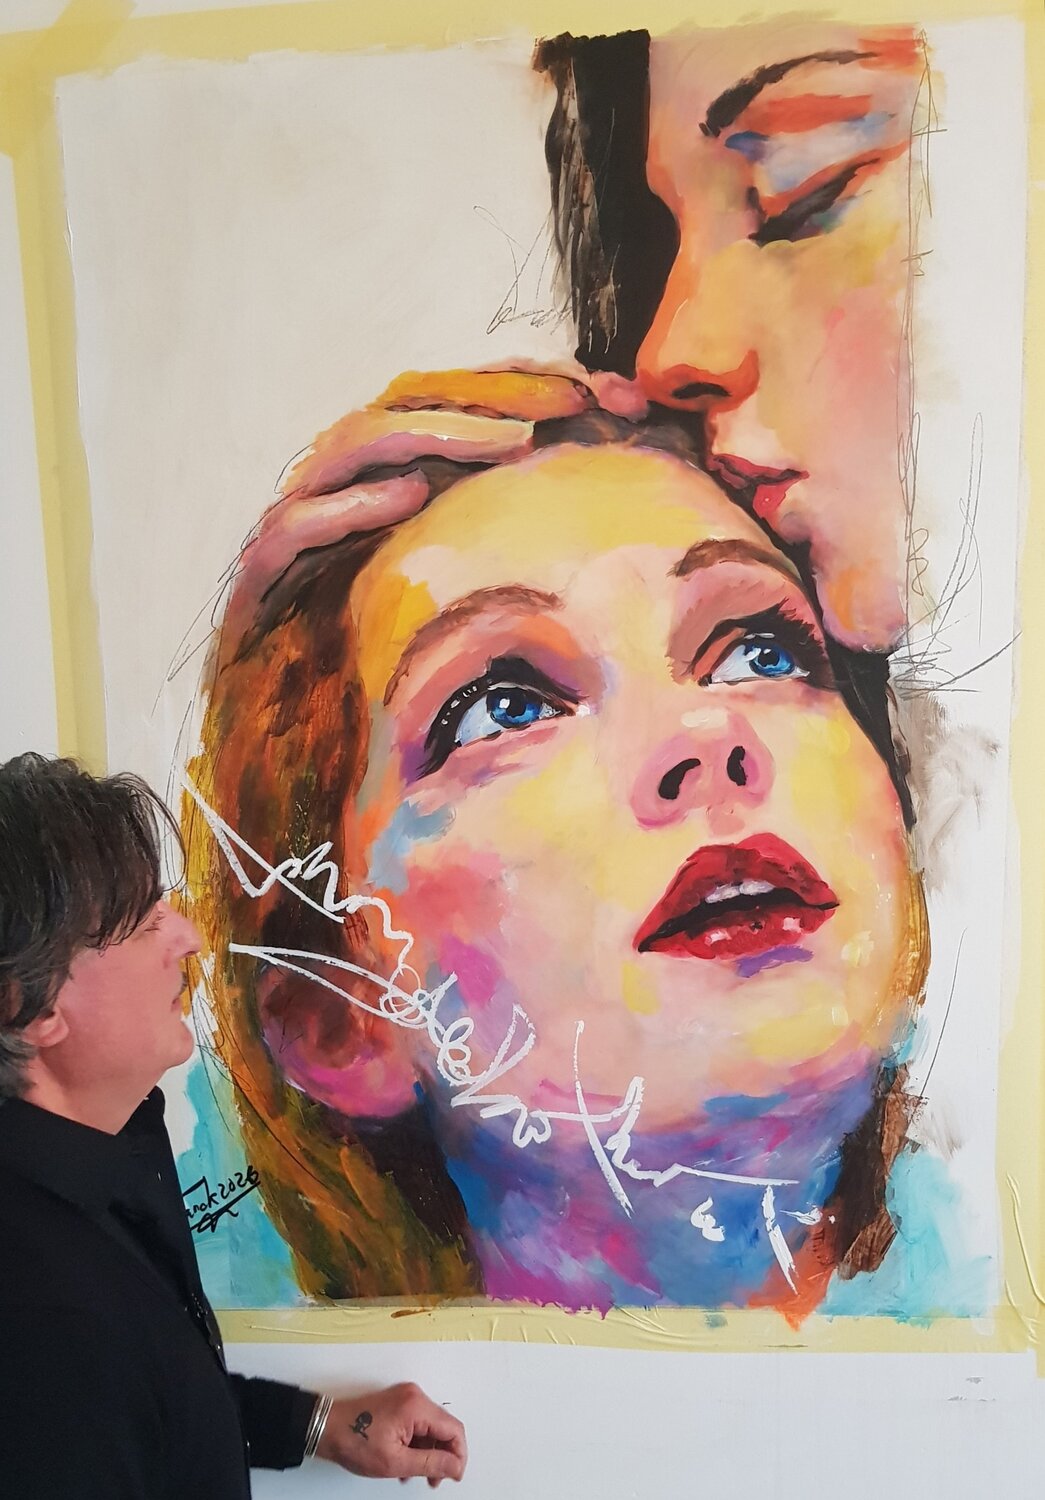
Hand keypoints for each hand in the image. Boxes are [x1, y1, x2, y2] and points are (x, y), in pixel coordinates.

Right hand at [218, 365, 597, 659]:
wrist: (283, 772)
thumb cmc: (380, 697)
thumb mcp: (466, 618)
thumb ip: (516, 564)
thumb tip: (623, 530)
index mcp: (388, 488)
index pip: (456, 407)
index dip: (532, 388)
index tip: (616, 398)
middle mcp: (339, 495)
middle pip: (410, 405)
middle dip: (497, 392)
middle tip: (575, 399)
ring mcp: (294, 535)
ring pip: (352, 448)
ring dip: (434, 432)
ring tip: (511, 440)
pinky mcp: (255, 588)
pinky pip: (293, 530)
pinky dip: (348, 506)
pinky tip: (410, 496)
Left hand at [315, 1382, 466, 1486]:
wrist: (328, 1428)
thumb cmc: (354, 1440)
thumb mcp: (395, 1461)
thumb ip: (430, 1464)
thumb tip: (455, 1466)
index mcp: (416, 1406)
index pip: (453, 1429)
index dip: (458, 1455)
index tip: (454, 1475)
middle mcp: (414, 1396)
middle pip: (444, 1427)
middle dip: (443, 1456)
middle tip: (435, 1478)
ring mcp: (406, 1397)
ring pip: (432, 1427)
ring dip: (429, 1452)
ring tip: (417, 1473)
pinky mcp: (399, 1402)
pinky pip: (419, 1423)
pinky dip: (418, 1443)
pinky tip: (407, 1460)